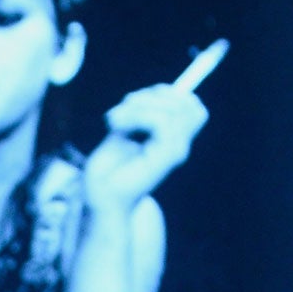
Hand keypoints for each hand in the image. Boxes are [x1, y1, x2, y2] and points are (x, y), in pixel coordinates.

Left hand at [83, 83, 208, 214]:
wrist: (101, 198)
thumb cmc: (107, 171)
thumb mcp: (124, 133)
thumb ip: (140, 114)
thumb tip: (150, 93)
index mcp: (172, 140)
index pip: (190, 105)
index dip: (166, 93)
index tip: (134, 100)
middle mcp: (179, 145)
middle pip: (188, 103)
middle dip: (153, 94)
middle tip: (123, 106)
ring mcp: (176, 151)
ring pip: (172, 110)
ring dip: (139, 106)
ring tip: (114, 119)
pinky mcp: (167, 157)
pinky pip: (161, 121)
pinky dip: (137, 116)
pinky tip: (116, 126)